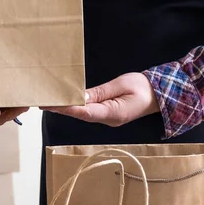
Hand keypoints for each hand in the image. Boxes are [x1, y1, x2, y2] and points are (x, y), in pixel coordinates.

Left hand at [42, 73, 158, 126]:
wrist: (160, 95)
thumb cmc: (143, 87)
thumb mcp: (121, 85)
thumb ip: (100, 92)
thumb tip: (80, 97)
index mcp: (113, 114)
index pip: (85, 112)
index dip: (67, 108)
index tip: (52, 104)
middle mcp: (108, 119)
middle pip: (80, 115)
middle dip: (62, 109)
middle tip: (42, 102)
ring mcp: (107, 118)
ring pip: (83, 114)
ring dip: (66, 108)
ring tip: (49, 101)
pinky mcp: (107, 114)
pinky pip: (88, 112)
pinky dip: (76, 106)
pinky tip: (65, 101)